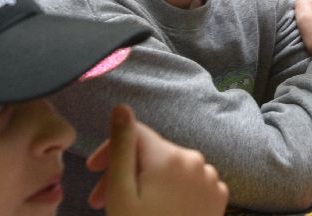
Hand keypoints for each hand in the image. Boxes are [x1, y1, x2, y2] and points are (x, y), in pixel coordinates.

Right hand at [85, 104, 227, 215]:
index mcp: (171, 156)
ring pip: (171, 170)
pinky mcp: (219, 197)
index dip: (110, 149)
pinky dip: (171, 193)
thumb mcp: (121, 193)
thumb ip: (122, 147)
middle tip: (99, 202)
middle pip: (153, 154)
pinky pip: (190, 184)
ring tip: (128, 211)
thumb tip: (121, 107)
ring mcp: (212, 178)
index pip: (136, 134)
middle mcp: (197, 160)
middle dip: (124, 172)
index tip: (92, 171)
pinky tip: (156, 213)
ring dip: (146, 184)